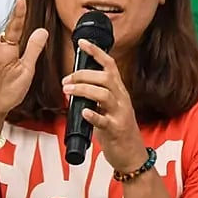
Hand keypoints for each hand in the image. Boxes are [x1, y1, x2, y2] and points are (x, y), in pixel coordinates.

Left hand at [60, 39, 145, 171]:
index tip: (81, 42)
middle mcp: (121, 99)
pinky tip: (83, 112)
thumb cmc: (117, 129)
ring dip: (83, 90)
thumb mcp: (109, 107)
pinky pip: (104, 121)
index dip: (96, 52)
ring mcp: (120, 114)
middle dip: (83, 75)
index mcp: (118, 91)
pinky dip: (93, 115)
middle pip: (105, 77)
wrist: (131, 154)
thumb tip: (75, 83)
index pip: (109, 65)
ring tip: (67, 91)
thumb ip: (96, 94)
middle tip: (66, 80)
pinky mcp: (116, 130)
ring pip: (104, 94)